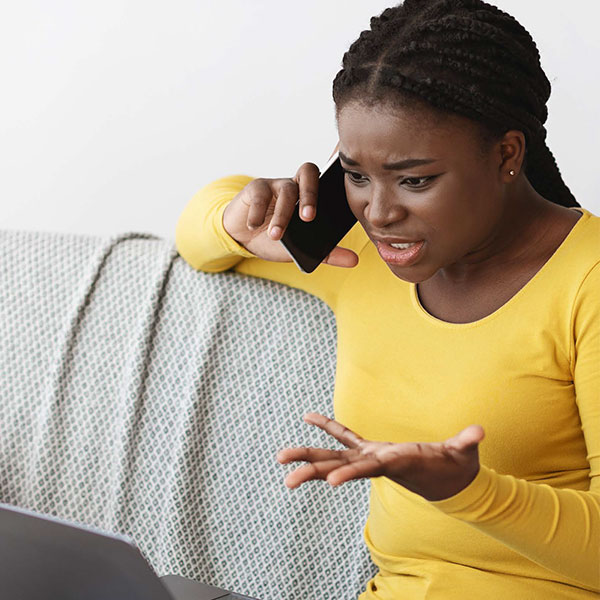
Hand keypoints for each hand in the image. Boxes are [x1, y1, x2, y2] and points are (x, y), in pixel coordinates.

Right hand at [222, 148, 356, 267]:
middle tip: (308, 218)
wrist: (242, 238)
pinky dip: (258, 212)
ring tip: (276, 236)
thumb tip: (354, 260)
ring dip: (282, 215)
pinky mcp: (255, 188)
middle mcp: (295, 185)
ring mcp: (275, 184)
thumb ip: (327, 253)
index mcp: (310, 196)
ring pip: (286, 190)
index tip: (341, 195)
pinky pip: (260, 194)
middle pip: (308, 173)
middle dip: (310, 194)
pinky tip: (254, 225)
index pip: (327, 180)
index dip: (335, 181)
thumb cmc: (274, 238)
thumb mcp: (301, 248)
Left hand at [276, 413, 484, 501]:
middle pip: (340, 468)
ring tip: (279, 456)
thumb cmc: (456, 467)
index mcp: (396, 464)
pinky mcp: (373, 450)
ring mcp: (372, 458)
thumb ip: (466, 443)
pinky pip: (346, 437)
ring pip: (335, 457)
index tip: (328, 482)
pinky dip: (329, 426)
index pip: (370, 470)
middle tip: (286, 478)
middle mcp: (377, 464)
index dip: (351, 473)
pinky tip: (309, 417)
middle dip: (314, 470)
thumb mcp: (462, 455)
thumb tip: (479, 432)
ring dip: (308, 455)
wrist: (450, 482)